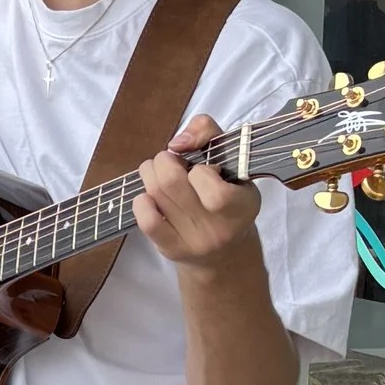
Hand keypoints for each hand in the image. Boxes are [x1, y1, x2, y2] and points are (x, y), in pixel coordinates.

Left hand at [132, 111, 265, 278]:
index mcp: (242, 205)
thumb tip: (177, 143)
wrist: (225, 252)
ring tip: (160, 172)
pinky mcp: (172, 250)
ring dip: (150, 173)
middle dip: (164, 161)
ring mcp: (194, 241)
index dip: (199, 168)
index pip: (211, 185)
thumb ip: (208, 133)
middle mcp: (220, 228)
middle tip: (172, 161)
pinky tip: (149, 196)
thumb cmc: (228, 195)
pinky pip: (147, 221)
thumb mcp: (232, 160)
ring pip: (155, 194)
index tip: (203, 167)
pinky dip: (141, 201)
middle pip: (171, 182)